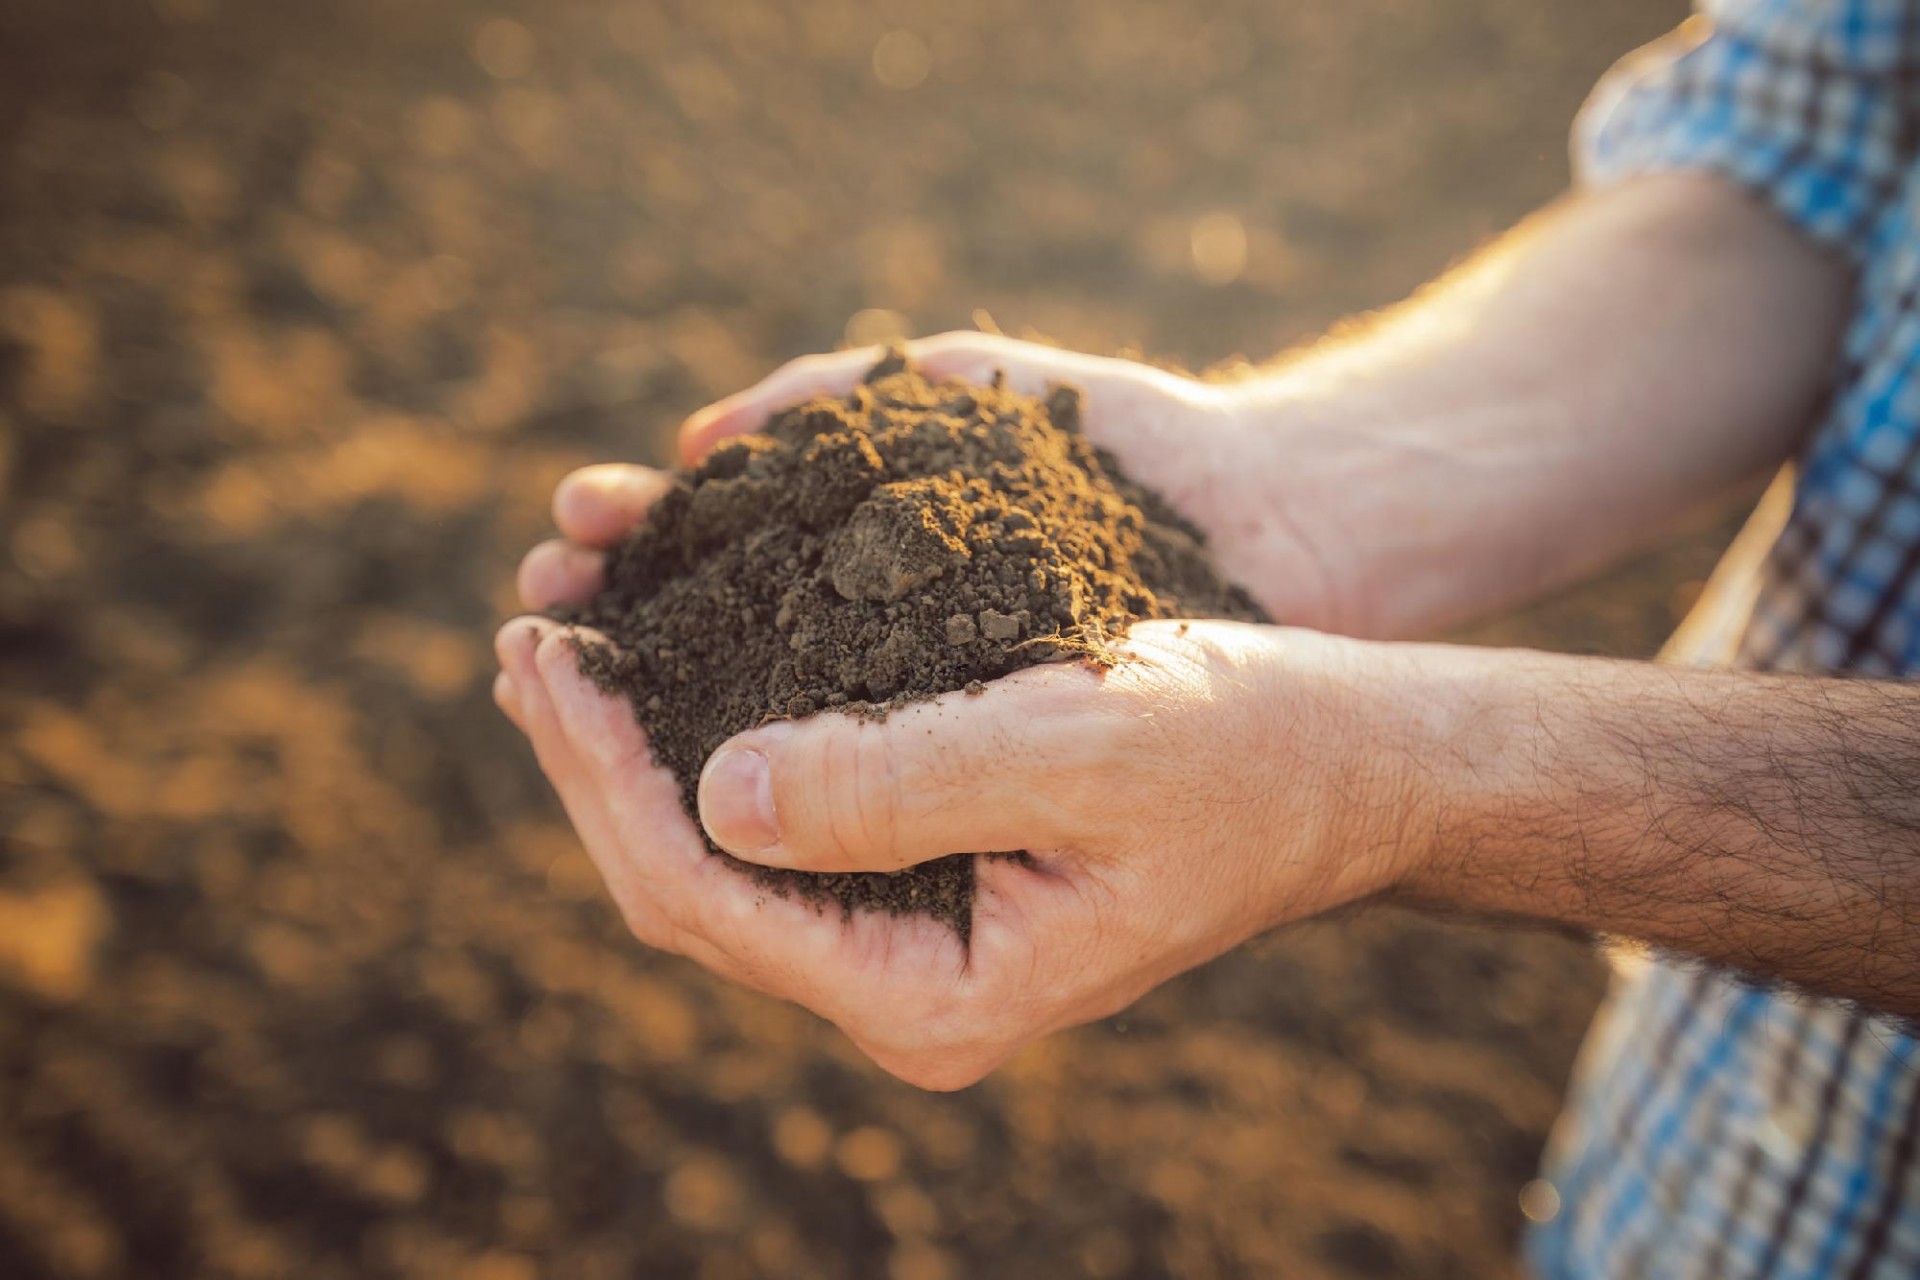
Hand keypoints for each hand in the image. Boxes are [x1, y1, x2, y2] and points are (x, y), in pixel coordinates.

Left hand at [499, 332, 1425, 1086]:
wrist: (1342, 766)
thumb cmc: (1241, 749)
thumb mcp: (1077, 749)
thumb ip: (899, 783)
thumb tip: (720, 794)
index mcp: (936, 993)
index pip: (710, 894)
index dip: (607, 774)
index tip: (548, 651)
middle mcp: (906, 991)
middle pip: (691, 889)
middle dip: (593, 766)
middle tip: (527, 637)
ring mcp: (912, 944)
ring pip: (721, 862)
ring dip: (634, 755)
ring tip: (561, 651)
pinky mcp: (926, 886)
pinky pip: (779, 828)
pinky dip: (706, 745)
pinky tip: (665, 678)